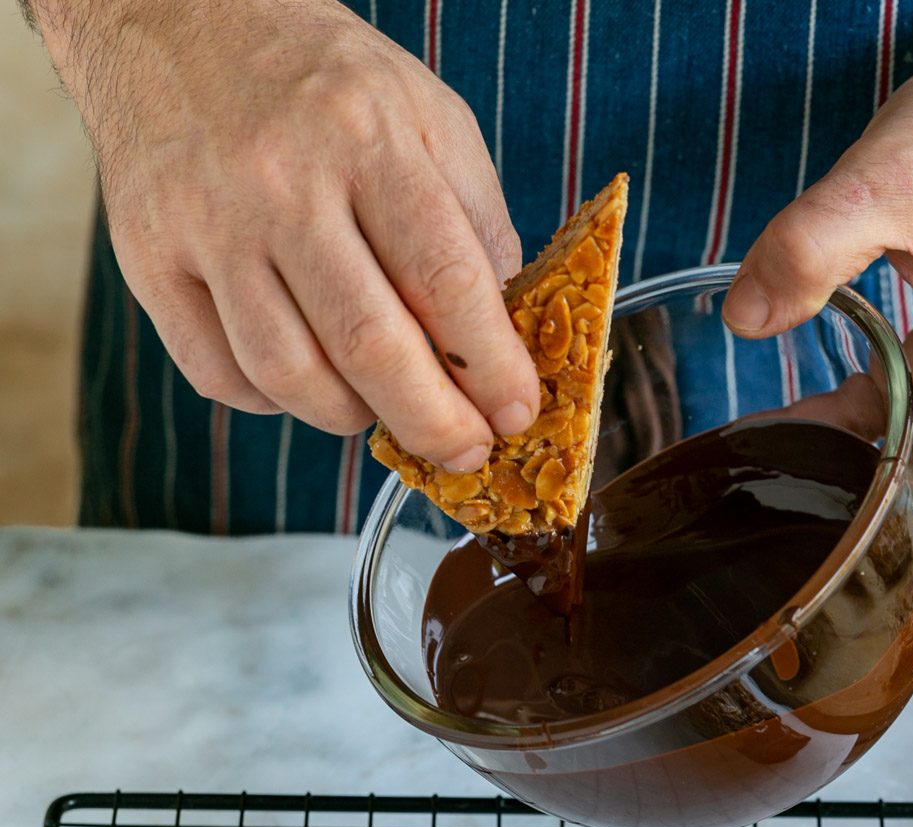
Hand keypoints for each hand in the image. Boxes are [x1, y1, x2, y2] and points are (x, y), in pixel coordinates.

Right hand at [42, 0, 538, 469]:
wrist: (178, 18)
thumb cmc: (319, 82)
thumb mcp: (426, 117)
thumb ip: (475, 222)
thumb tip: (506, 336)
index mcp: (366, 138)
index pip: (443, 280)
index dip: (489, 365)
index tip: (515, 412)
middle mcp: (280, 183)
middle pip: (367, 345)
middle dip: (432, 422)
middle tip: (465, 451)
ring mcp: (206, 226)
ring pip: (289, 375)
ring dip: (353, 417)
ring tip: (385, 409)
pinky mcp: (150, 262)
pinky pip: (222, 376)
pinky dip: (276, 402)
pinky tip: (308, 378)